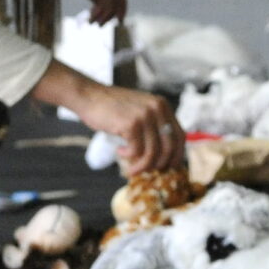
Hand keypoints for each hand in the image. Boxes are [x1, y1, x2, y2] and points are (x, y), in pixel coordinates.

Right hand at [30, 61, 181, 175]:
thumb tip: (164, 156)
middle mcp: (158, 109)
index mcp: (163, 106)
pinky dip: (128, 156)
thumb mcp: (139, 111)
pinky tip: (119, 151)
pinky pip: (137, 150)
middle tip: (149, 172)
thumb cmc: (112, 108)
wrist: (88, 96)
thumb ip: (153, 126)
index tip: (170, 167)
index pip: (180, 136)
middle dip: (160, 164)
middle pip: (169, 146)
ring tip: (131, 169)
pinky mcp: (131, 123)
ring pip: (153, 152)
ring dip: (142, 166)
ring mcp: (145, 115)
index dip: (177, 154)